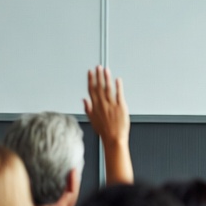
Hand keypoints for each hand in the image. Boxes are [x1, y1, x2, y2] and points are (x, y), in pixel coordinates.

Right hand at [83, 66, 132, 183]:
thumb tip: (84, 99)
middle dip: (98, 75)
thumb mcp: (92, 120)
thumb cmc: (104, 131)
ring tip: (106, 69)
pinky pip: (119, 94)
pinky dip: (118, 86)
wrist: (114, 138)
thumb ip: (88, 108)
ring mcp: (111, 105)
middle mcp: (102, 104)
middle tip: (98, 67)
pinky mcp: (121, 107)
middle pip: (98, 87)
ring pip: (108, 88)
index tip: (90, 72)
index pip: (91, 90)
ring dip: (106, 78)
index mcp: (95, 106)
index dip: (90, 80)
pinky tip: (118, 79)